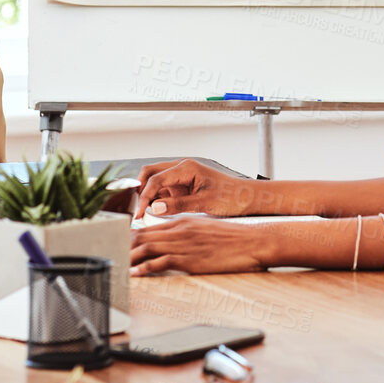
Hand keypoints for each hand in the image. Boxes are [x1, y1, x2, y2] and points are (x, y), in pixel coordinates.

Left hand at [130, 215, 271, 275]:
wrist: (253, 242)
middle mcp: (180, 230)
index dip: (131, 237)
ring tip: (117, 265)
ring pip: (147, 248)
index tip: (119, 244)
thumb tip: (175, 243)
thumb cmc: (234, 238)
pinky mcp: (189, 258)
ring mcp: (183, 244)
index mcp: (183, 221)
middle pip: (143, 236)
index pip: (150, 227)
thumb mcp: (206, 229)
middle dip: (124, 246)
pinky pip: (160, 263)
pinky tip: (136, 274)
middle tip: (110, 255)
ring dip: (129, 258)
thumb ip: (188, 233)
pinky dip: (145, 268)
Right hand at [134, 159, 257, 218]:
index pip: (156, 179)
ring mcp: (181, 178)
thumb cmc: (232, 197)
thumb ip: (179, 205)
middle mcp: (181, 169)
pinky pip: (164, 191)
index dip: (144, 196)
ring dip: (148, 196)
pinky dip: (157, 201)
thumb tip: (155, 208)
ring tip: (143, 214)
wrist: (247, 198)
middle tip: (136, 210)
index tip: (140, 212)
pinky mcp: (183, 187)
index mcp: (186, 168)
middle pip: (150, 174)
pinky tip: (156, 213)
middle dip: (140, 190)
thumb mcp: (205, 204)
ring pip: (155, 182)